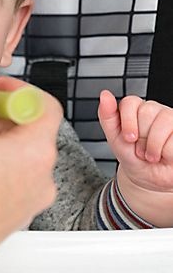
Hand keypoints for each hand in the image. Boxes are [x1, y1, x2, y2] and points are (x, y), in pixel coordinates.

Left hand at [98, 90, 172, 225]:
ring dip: (154, 146)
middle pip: (147, 111)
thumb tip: (105, 94)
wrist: (146, 178)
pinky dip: (167, 152)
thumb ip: (107, 115)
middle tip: (140, 148)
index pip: (131, 102)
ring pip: (165, 121)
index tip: (128, 138)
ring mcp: (171, 119)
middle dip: (141, 137)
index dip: (128, 121)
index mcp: (136, 109)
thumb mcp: (114, 137)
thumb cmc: (131, 155)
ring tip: (151, 154)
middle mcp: (155, 110)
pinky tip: (164, 156)